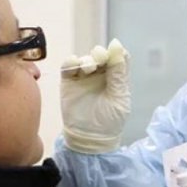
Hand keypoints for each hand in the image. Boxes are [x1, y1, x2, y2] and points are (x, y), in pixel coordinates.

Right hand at [60, 39, 130, 153]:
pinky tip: (76, 65)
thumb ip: (118, 73)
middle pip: (100, 54)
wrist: (90, 139)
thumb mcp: (119, 97)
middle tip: (100, 58)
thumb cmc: (109, 122)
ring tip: (88, 68)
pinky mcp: (69, 82)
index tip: (114, 52)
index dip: (116, 52)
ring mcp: (84, 78)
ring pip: (85, 58)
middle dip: (100, 53)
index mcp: (116, 79)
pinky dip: (71, 61)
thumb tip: (118, 46)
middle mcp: (100, 76)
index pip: (118, 58)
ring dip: (87, 59)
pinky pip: (68, 66)